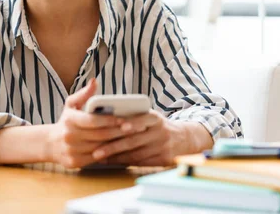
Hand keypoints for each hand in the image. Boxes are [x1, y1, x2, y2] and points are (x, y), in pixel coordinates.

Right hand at [46, 78, 129, 168]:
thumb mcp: (71, 105)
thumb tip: (94, 81)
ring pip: (100, 148)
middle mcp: (69, 136)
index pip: (93, 120)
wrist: (50, 143)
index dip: (110, 120)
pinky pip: (96, 158)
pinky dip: (109, 154)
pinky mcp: (75, 163)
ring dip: (117, 143)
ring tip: (132, 138)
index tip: (125, 119)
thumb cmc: (66, 121)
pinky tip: (120, 149)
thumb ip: (84, 94)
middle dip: (119, 132)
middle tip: (135, 128)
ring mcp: (71, 150)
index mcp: (70, 119)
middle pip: (100, 135)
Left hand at [92, 110, 211, 166]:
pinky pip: (140, 162)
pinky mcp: (163, 160)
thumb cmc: (157, 126)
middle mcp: (160, 132)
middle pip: (134, 140)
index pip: (142, 119)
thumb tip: (105, 118)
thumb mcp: (150, 116)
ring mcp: (162, 147)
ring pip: (135, 153)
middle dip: (113, 146)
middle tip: (96, 150)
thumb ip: (133, 116)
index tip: (118, 126)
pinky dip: (124, 162)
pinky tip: (112, 161)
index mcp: (155, 118)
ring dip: (115, 156)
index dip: (131, 123)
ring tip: (99, 157)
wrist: (183, 139)